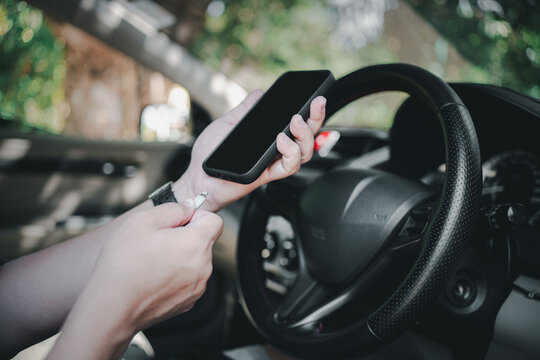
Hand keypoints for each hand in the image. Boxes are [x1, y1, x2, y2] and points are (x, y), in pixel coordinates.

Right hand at [48, 201, 222, 358]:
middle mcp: (203, 267)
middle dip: (186, 237)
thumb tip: (187, 207)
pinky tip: (154, 276)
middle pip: (204, 242)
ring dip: (181, 257)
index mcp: (196, 244)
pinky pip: (189, 280)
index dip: (197, 216)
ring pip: (196, 261)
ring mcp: (197, 287)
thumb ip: (172, 209)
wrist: (112, 308)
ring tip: (153, 261)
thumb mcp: (142, 221)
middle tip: (158, 241)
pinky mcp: (188, 301)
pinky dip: (176, 276)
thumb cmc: (124, 266)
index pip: (215, 221)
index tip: (179, 221)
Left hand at [174, 90, 326, 211]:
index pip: (296, 125)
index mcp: (268, 137)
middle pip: (307, 137)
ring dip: (305, 136)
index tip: (316, 98)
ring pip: (304, 153)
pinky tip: (281, 140)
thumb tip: (261, 94)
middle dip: (316, 119)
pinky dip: (290, 152)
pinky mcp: (266, 175)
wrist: (198, 177)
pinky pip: (288, 167)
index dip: (311, 113)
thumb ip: (246, 110)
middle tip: (317, 104)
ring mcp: (272, 163)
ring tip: (295, 121)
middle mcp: (274, 150)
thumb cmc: (210, 154)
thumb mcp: (227, 124)